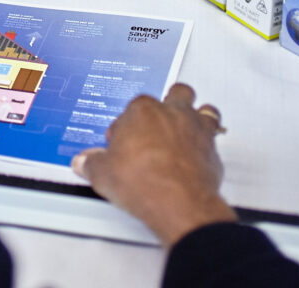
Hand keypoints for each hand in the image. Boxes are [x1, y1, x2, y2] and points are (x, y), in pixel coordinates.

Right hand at [71, 83, 236, 246]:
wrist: (179, 204)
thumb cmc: (144, 182)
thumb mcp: (104, 175)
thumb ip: (92, 163)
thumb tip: (84, 162)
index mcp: (141, 111)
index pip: (132, 108)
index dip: (126, 124)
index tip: (121, 140)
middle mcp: (170, 112)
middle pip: (174, 93)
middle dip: (168, 104)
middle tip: (159, 121)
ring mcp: (194, 128)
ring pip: (202, 107)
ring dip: (196, 115)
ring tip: (188, 126)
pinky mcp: (212, 148)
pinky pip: (215, 135)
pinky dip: (208, 142)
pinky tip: (201, 151)